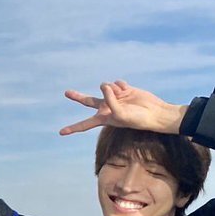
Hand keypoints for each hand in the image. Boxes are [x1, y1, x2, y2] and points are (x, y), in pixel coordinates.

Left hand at [59, 81, 186, 136]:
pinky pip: (117, 83)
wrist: (153, 113)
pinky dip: (121, 85)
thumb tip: (103, 84)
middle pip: (88, 101)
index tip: (60, 133)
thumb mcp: (120, 114)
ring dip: (112, 89)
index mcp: (103, 118)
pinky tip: (127, 90)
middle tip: (66, 93)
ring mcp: (114, 98)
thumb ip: (110, 100)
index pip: (85, 124)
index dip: (73, 128)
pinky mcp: (123, 89)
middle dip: (77, 97)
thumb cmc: (136, 119)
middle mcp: (106, 107)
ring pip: (105, 87)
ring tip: (122, 95)